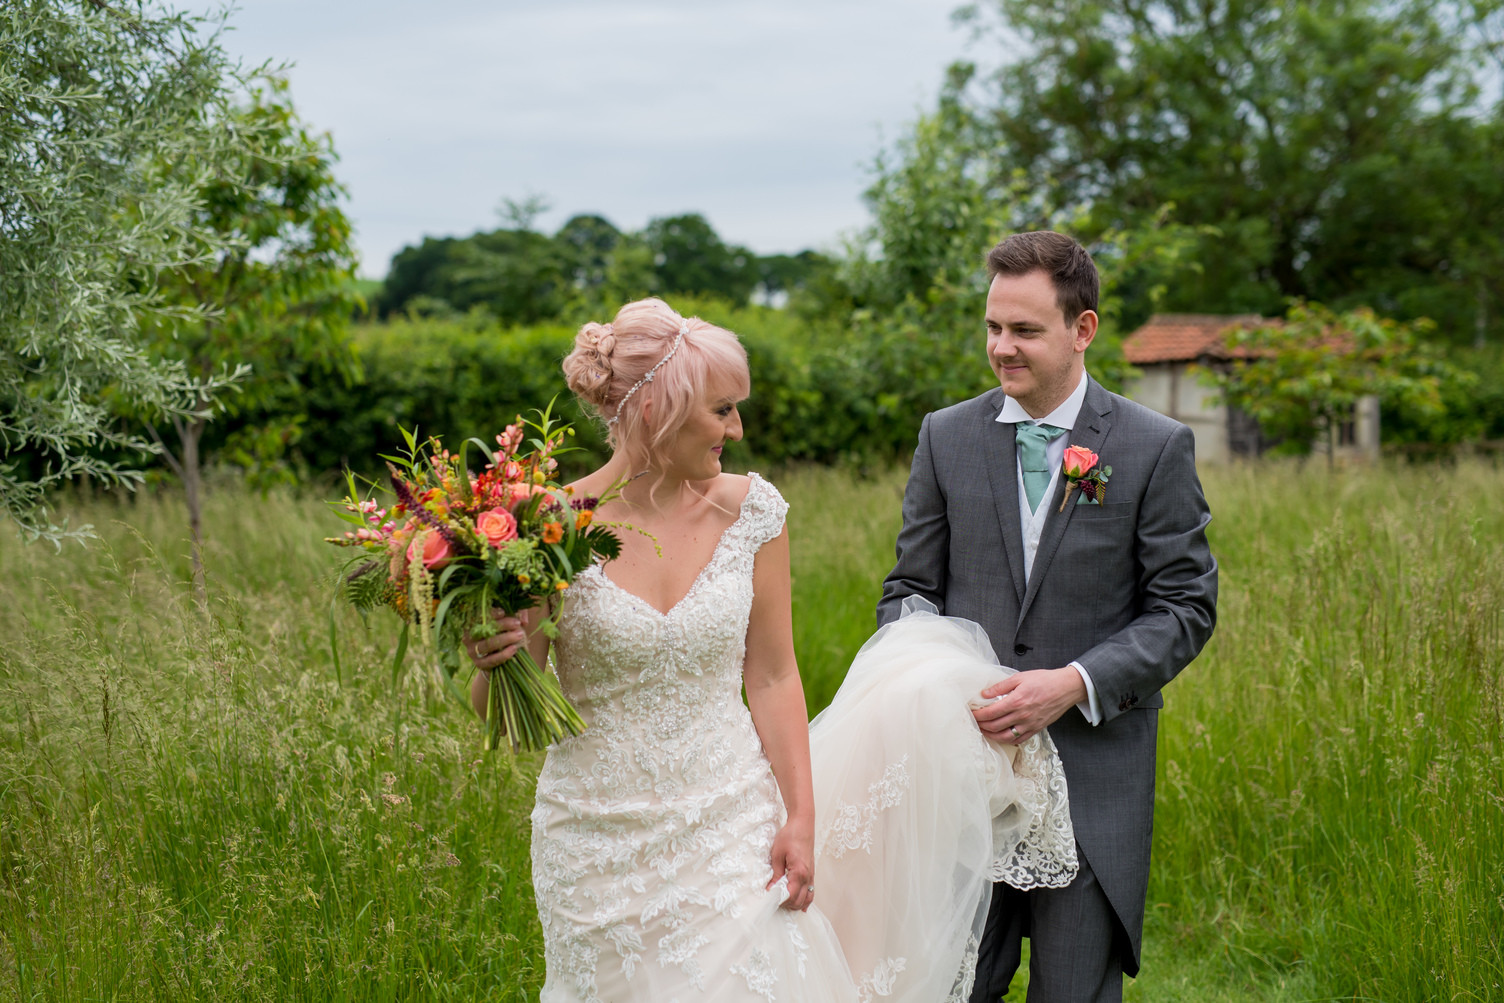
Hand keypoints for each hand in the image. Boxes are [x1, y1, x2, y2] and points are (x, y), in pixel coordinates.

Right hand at [463, 609, 530, 670]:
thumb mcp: (508, 620)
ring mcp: (472, 651)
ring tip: (520, 635)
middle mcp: (468, 637)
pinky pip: (491, 659)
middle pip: (484, 629)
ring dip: (505, 639)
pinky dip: (503, 654)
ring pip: (487, 644)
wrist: (497, 657)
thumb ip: (516, 615)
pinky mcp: (479, 664)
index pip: (478, 615)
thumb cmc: (503, 633)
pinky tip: (514, 649)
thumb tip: (524, 621)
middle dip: (502, 625)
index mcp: (472, 623)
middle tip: (517, 623)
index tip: (504, 612)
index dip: (491, 613)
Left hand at [767, 816, 814, 911]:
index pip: (790, 895)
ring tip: (784, 904)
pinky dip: (806, 900)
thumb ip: (775, 874)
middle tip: (773, 901)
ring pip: (807, 898)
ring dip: (796, 904)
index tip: (769, 900)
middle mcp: (808, 876)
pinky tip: (801, 906)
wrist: (803, 824)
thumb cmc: (790, 835)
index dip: (779, 900)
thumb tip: (770, 889)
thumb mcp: (777, 854)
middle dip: (786, 904)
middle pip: (799, 900)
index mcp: (799, 872)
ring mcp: (811, 875)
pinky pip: (811, 891)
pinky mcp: (812, 872)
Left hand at [971, 667, 1085, 744]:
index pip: (991, 713)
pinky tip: (1001, 736)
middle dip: (981, 725)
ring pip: (1005, 737)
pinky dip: (1008, 740)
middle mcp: (1022, 715)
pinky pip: (1019, 739)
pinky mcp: (1036, 729)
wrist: (1066, 688)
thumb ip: (1001, 686)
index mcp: (1017, 701)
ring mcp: (1030, 724)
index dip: (978, 715)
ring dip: (992, 736)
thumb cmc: (1045, 680)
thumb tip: (985, 693)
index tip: (971, 713)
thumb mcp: (1020, 677)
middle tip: (974, 722)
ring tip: (984, 731)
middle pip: (995, 726)